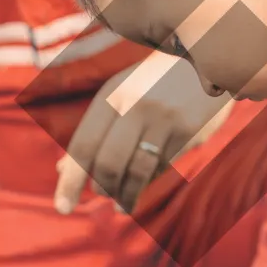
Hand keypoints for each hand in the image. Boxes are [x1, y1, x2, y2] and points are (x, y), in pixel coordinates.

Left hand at [54, 52, 232, 214]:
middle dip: (103, 188)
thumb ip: (93, 131)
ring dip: (127, 195)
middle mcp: (134, 105)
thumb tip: (62, 170)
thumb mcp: (119, 95)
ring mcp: (164, 118)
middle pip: (109, 164)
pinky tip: (147, 180)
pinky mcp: (189, 130)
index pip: (83, 146)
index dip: (70, 181)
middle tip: (103, 196)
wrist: (203, 58)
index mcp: (111, 95)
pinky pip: (163, 166)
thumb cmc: (153, 82)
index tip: (64, 208)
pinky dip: (150, 179)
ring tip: (122, 207)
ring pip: (138, 172)